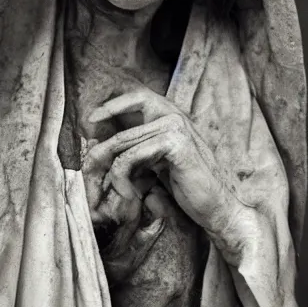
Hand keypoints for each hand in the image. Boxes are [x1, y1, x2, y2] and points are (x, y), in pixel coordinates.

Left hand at [88, 89, 246, 258]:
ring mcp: (175, 129)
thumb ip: (139, 149)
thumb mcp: (158, 163)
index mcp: (172, 118)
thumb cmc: (188, 188)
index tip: (92, 119)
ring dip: (111, 169)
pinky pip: (132, 156)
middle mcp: (174, 117)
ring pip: (123, 143)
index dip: (114, 105)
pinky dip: (122, 176)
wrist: (217, 208)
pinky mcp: (175, 145)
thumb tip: (104, 144)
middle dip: (102, 148)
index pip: (138, 98)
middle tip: (90, 165)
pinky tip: (128, 194)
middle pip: (123, 127)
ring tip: (113, 189)